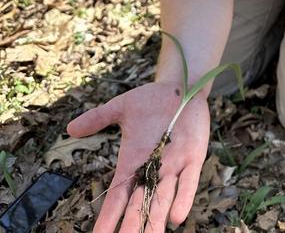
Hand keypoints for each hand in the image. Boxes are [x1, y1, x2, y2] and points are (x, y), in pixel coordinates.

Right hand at [67, 81, 209, 231]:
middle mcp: (152, 170)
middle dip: (131, 227)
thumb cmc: (153, 99)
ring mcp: (173, 166)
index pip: (117, 197)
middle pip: (138, 206)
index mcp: (133, 163)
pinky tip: (177, 218)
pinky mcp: (193, 158)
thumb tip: (70, 129)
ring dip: (155, 221)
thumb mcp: (122, 108)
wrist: (182, 87)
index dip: (108, 218)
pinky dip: (182, 198)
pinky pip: (187, 182)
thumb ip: (98, 119)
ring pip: (162, 200)